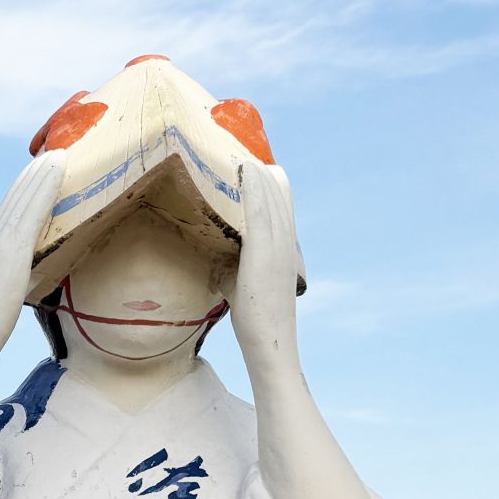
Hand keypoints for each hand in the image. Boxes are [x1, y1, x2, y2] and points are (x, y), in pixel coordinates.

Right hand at [0, 151, 65, 352]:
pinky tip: (58, 173)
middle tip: (53, 152)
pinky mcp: (14, 248)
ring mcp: (2, 241)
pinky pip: (34, 211)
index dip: (23, 187)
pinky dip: (46, 188)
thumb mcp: (4, 291)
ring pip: (26, 197)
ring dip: (43, 173)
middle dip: (34, 173)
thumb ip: (15, 277)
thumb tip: (28, 277)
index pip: (8, 209)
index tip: (37, 171)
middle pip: (16, 196)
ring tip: (60, 154)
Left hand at [229, 160, 301, 384]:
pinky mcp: (264, 256)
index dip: (271, 185)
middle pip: (279, 197)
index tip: (255, 167)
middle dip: (261, 175)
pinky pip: (260, 215)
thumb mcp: (239, 285)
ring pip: (271, 201)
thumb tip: (213, 257)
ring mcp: (277, 249)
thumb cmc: (254, 320)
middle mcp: (284, 245)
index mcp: (283, 250)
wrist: (270, 344)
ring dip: (256, 176)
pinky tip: (246, 173)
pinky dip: (254, 191)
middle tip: (244, 154)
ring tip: (242, 154)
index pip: (283, 206)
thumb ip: (230, 267)